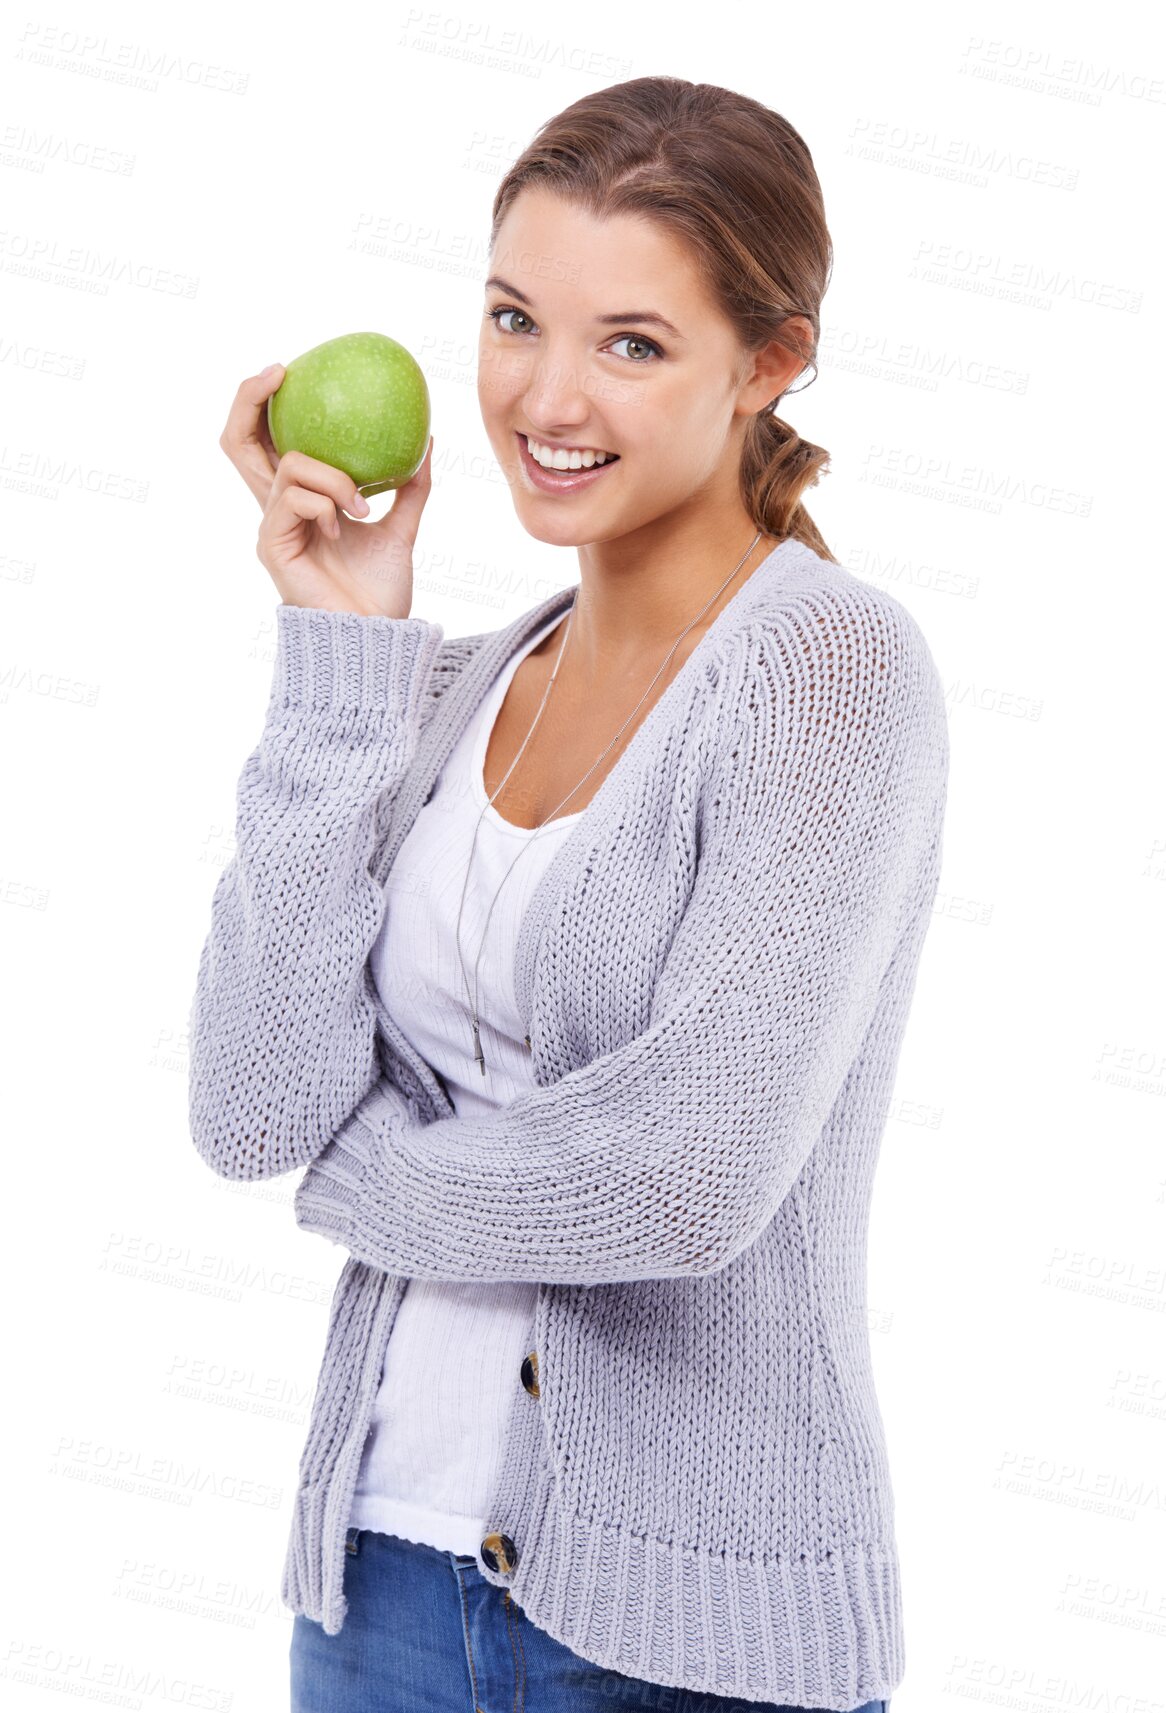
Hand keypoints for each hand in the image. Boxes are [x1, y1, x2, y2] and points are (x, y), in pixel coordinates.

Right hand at [219, 363, 433, 617]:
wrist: (375, 636)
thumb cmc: (381, 591)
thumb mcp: (402, 528)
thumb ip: (410, 486)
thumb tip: (428, 441)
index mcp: (300, 501)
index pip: (268, 442)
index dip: (266, 403)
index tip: (291, 371)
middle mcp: (277, 508)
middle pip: (237, 441)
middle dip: (248, 399)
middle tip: (279, 372)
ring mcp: (271, 525)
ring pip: (289, 465)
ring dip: (334, 477)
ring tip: (362, 507)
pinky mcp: (271, 544)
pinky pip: (294, 498)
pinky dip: (326, 503)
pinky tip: (347, 528)